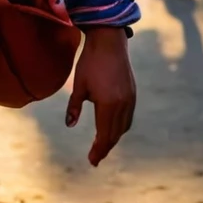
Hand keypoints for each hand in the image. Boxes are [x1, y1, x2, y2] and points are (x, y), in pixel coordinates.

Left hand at [65, 27, 135, 166]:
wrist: (109, 41)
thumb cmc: (90, 62)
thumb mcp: (79, 84)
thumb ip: (74, 106)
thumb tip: (69, 125)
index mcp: (108, 105)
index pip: (105, 136)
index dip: (98, 150)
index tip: (92, 161)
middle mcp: (123, 105)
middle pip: (115, 134)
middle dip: (105, 147)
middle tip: (95, 157)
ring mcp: (130, 99)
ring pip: (123, 127)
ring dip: (113, 137)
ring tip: (102, 144)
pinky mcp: (133, 93)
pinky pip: (128, 117)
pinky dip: (120, 126)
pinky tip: (113, 127)